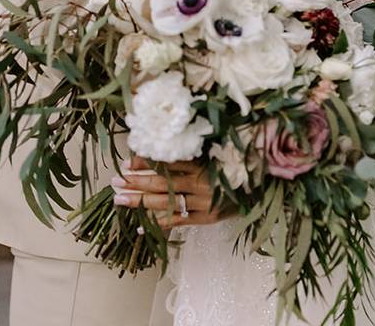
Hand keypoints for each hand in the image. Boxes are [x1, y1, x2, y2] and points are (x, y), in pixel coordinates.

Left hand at [111, 155, 235, 229]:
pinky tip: (139, 225)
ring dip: (140, 201)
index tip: (127, 162)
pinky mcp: (204, 217)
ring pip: (166, 202)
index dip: (146, 162)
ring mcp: (202, 202)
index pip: (168, 162)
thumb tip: (161, 149)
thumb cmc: (235, 168)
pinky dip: (158, 223)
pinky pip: (177, 220)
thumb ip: (193, 153)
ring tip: (119, 200)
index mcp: (202, 163)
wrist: (259, 190)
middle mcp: (200, 182)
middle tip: (115, 180)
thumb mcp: (216, 155)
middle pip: (162, 182)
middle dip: (136, 181)